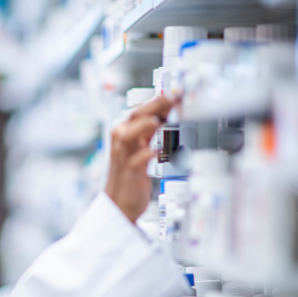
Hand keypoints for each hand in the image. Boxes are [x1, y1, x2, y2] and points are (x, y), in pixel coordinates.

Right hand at [105, 96, 176, 222]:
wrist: (120, 203)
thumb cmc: (131, 177)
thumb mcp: (141, 149)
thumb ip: (151, 133)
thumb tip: (168, 115)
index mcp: (125, 133)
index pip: (141, 109)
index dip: (159, 99)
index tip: (177, 92)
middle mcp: (122, 141)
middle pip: (136, 115)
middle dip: (156, 105)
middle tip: (176, 97)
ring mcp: (123, 156)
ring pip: (130, 133)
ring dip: (145, 125)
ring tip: (160, 119)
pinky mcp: (129, 172)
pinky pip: (136, 160)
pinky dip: (146, 154)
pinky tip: (156, 151)